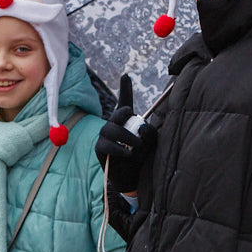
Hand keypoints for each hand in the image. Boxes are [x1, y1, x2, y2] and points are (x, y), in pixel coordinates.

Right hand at [94, 75, 155, 194]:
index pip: (125, 102)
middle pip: (119, 113)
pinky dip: (119, 149)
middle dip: (127, 117)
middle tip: (138, 132)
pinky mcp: (100, 148)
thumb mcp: (151, 143)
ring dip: (127, 137)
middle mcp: (114, 124)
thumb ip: (150, 132)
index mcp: (126, 120)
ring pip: (112, 129)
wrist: (133, 176)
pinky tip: (127, 154)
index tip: (126, 75)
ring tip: (137, 147)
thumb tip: (140, 127)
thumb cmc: (142, 156)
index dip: (125, 88)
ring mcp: (105, 136)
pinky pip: (107, 145)